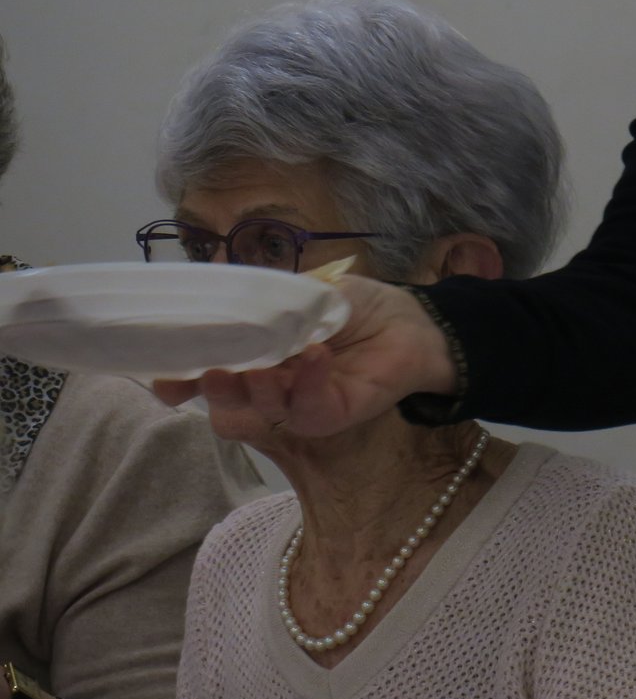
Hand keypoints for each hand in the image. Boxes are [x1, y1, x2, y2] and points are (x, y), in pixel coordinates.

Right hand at [153, 276, 457, 436]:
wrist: (410, 320)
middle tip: (209, 371)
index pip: (208, 375)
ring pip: (263, 411)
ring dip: (255, 390)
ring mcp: (301, 405)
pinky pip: (311, 410)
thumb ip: (261, 296)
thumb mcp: (302, 290)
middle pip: (228, 402)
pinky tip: (314, 355)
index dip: (180, 380)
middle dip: (214, 389)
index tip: (163, 380)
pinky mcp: (334, 415)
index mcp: (255, 358)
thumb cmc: (353, 306)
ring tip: (260, 367)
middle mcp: (271, 387)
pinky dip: (308, 382)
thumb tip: (213, 284)